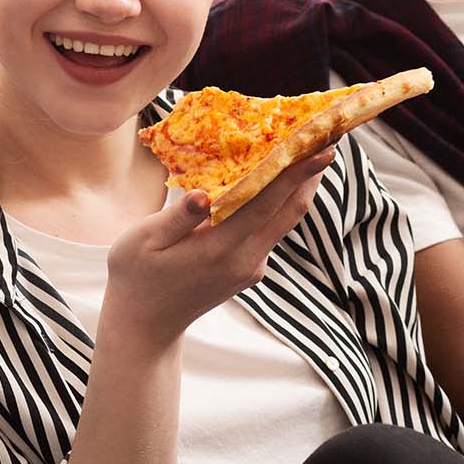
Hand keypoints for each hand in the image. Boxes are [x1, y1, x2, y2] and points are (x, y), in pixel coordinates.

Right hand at [100, 143, 337, 349]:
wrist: (145, 326)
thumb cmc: (136, 277)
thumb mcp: (143, 241)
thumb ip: (176, 218)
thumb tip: (203, 194)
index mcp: (220, 249)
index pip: (266, 204)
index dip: (295, 174)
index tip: (322, 148)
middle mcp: (245, 260)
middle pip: (289, 212)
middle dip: (310, 175)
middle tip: (327, 137)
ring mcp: (250, 267)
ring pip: (283, 222)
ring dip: (295, 188)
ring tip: (303, 151)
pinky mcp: (248, 270)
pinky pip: (269, 231)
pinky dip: (275, 204)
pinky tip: (269, 183)